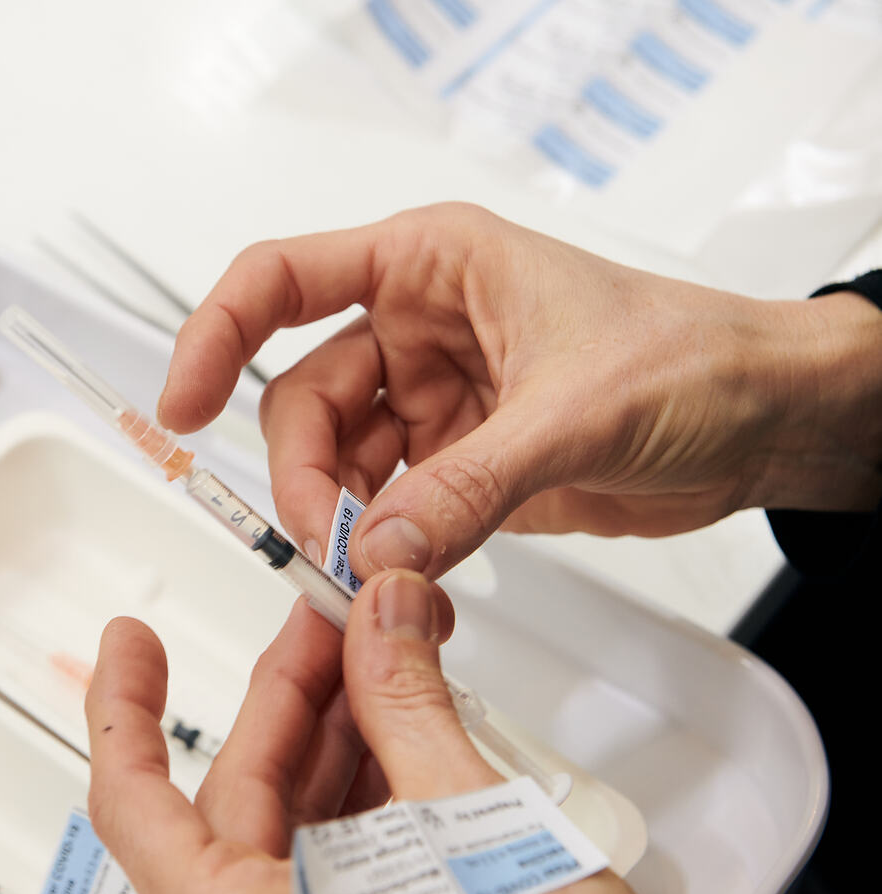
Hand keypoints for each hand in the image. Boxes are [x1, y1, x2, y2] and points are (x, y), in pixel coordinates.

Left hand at [86, 569, 676, 893]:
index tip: (131, 643)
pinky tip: (402, 742)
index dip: (125, 706)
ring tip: (379, 664)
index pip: (135, 805)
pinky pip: (327, 878)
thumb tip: (384, 619)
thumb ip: (413, 711)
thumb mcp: (479, 837)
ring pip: (286, 835)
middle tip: (329, 621)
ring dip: (333, 743)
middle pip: (234, 802)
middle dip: (287, 699)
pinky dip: (360, 804)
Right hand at [158, 203, 881, 578]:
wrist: (765, 422)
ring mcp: (432, 399)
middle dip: (303, 474)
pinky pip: (386, 506)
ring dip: (338, 519)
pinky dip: (380, 545)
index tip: (182, 404)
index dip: (216, 334)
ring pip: (337, 462)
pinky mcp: (454, 463)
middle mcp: (418, 327)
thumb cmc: (695, 360)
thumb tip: (374, 550)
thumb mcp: (575, 415)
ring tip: (364, 570)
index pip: (284, 279)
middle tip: (326, 542)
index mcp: (431, 266)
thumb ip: (467, 487)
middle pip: (301, 398)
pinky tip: (394, 575)